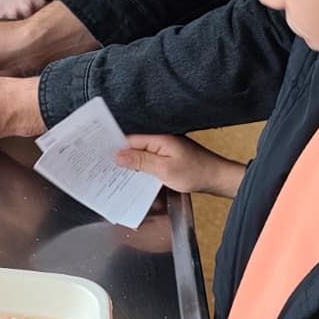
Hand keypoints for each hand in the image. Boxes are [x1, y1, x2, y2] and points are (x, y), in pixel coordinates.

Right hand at [117, 135, 246, 196]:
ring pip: (142, 156)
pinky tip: (136, 179)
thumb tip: (118, 155)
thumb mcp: (164, 169)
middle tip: (104, 169)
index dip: (115, 148)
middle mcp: (161, 142)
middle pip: (134, 148)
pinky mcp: (169, 159)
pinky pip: (150, 162)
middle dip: (121, 158)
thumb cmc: (195, 172)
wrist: (218, 178)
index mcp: (159, 139)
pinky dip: (143, 170)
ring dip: (132, 165)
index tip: (100, 156)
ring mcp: (166, 150)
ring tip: (116, 176)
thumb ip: (140, 161)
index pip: (130, 140)